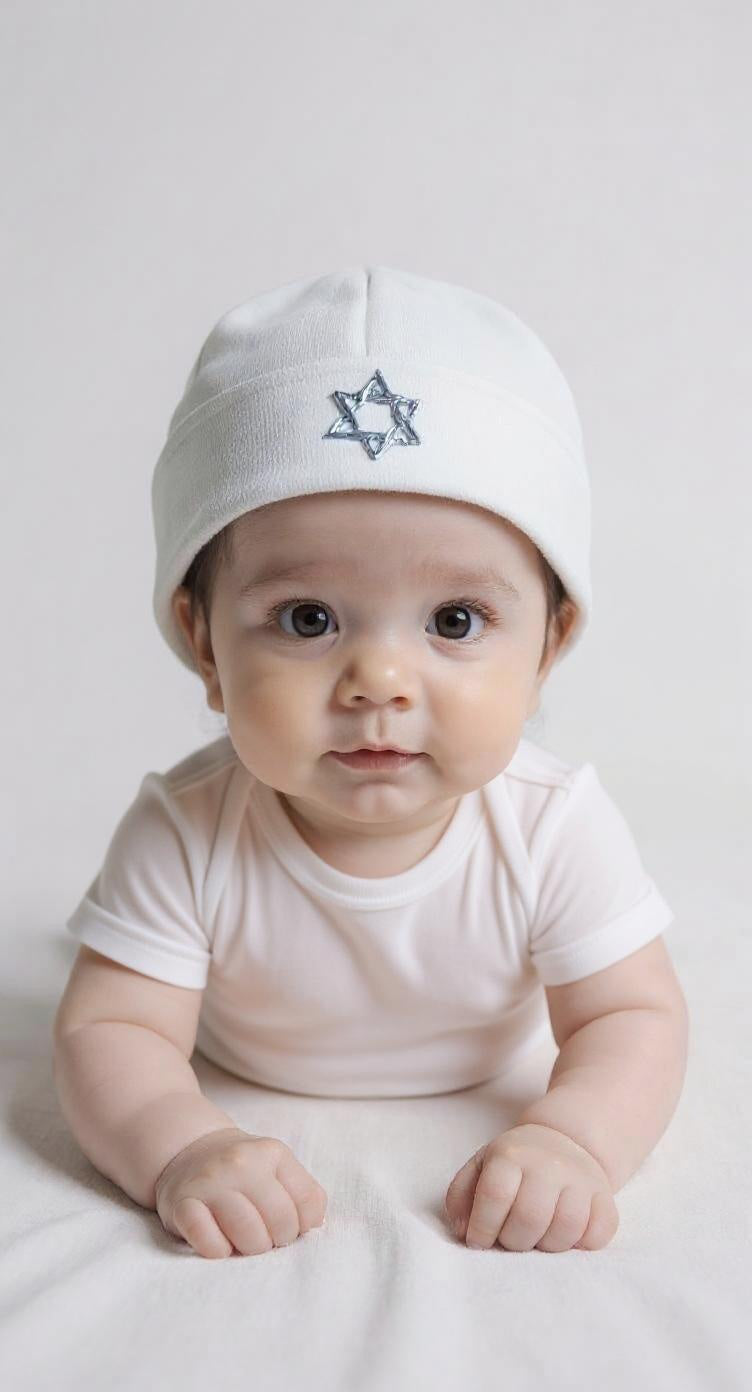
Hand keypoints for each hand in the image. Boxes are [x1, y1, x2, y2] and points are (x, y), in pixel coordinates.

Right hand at [154, 1127, 327, 1258]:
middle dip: (277, 1240)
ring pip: (249, 1234)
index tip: (287, 1224)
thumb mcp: (277, 1169)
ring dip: (250, 1248)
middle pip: (281, 1221)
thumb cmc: (243, 1172)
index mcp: (272, 1153)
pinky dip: (219, 1251)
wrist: (189, 1153)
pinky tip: (220, 1243)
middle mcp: (241, 1162)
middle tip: (264, 1236)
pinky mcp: (182, 1205)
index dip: (303, 1224)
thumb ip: (302, 1193)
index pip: (309, 1202)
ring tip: (243, 1241)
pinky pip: (209, 1242)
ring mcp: (210, 1182)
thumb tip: (313, 1226)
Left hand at [444, 1123, 618, 1252]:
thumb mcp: (480, 1167)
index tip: (479, 1241)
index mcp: (511, 1154)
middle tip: (511, 1239)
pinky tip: (567, 1235)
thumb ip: (461, 1196)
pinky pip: (600, 1232)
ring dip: (547, 1246)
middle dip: (514, 1241)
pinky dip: (583, 1243)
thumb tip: (464, 1231)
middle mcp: (549, 1163)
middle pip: (530, 1218)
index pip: (495, 1195)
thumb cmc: (514, 1164)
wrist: (565, 1141)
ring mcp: (581, 1179)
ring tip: (537, 1237)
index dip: (483, 1227)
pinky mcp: (605, 1196)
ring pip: (566, 1229)